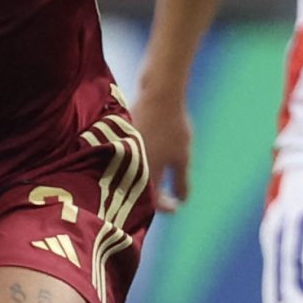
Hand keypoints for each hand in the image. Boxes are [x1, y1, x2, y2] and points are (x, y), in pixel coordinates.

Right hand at [135, 85, 193, 211]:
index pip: (152, 202)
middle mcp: (131, 165)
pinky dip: (137, 168)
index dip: (165, 207)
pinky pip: (125, 162)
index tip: (175, 205)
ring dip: (146, 184)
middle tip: (169, 197)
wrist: (159, 95)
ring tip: (160, 182)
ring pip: (130, 177)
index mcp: (147, 172)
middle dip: (154, 198)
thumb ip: (181, 181)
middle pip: (138, 193)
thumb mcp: (182, 156)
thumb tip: (181, 201)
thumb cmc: (174, 126)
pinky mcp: (119, 141)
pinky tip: (150, 163)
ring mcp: (123, 152)